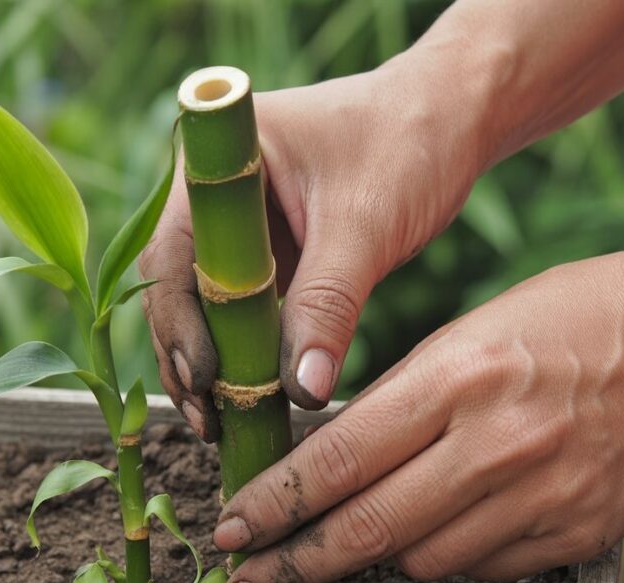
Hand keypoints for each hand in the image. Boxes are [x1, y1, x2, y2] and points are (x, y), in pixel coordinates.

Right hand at [139, 56, 488, 438]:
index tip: (203, 379)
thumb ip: (329, 305)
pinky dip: (247, 353)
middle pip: (176, 287)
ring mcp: (239, 226)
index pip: (171, 254)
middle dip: (188, 354)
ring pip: (206, 306)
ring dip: (213, 363)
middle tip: (209, 419)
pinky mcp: (269, 253)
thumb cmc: (408, 143)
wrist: (452, 119)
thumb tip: (302, 391)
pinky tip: (252, 397)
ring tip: (223, 423)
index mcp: (218, 161)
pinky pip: (244, 311)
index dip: (177, 322)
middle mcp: (214, 194)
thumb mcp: (365, 225)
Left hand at [212, 244, 623, 582]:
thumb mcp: (468, 333)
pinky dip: (448, 555)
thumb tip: (333, 461)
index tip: (232, 530)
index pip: (339, 459)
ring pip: (422, 561)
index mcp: (456, 378)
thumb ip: (400, 401)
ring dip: (378, 553)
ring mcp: (540, 495)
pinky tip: (446, 524)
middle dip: (293, 567)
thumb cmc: (571, 317)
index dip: (275, 502)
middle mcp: (495, 444)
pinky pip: (482, 568)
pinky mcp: (576, 532)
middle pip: (367, 529)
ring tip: (363, 532)